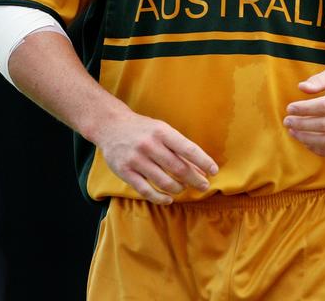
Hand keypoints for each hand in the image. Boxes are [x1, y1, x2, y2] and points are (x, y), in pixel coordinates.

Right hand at [94, 110, 218, 204]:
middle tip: (204, 186)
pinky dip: (160, 198)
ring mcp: (136, 159)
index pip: (187, 149)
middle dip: (195, 179)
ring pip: (164, 182)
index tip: (214, 171)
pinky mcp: (125, 171)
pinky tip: (168, 198)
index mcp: (161, 131)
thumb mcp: (161, 130)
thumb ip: (179, 148)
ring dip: (179, 188)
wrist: (111, 126)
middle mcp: (149, 145)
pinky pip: (146, 191)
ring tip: (183, 188)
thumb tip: (201, 170)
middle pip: (178, 168)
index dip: (203, 161)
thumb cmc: (143, 129)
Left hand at [283, 67, 324, 157]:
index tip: (289, 108)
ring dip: (308, 140)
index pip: (324, 106)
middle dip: (302, 125)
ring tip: (293, 132)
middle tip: (287, 122)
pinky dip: (321, 151)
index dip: (305, 109)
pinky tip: (307, 143)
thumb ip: (319, 80)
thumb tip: (301, 87)